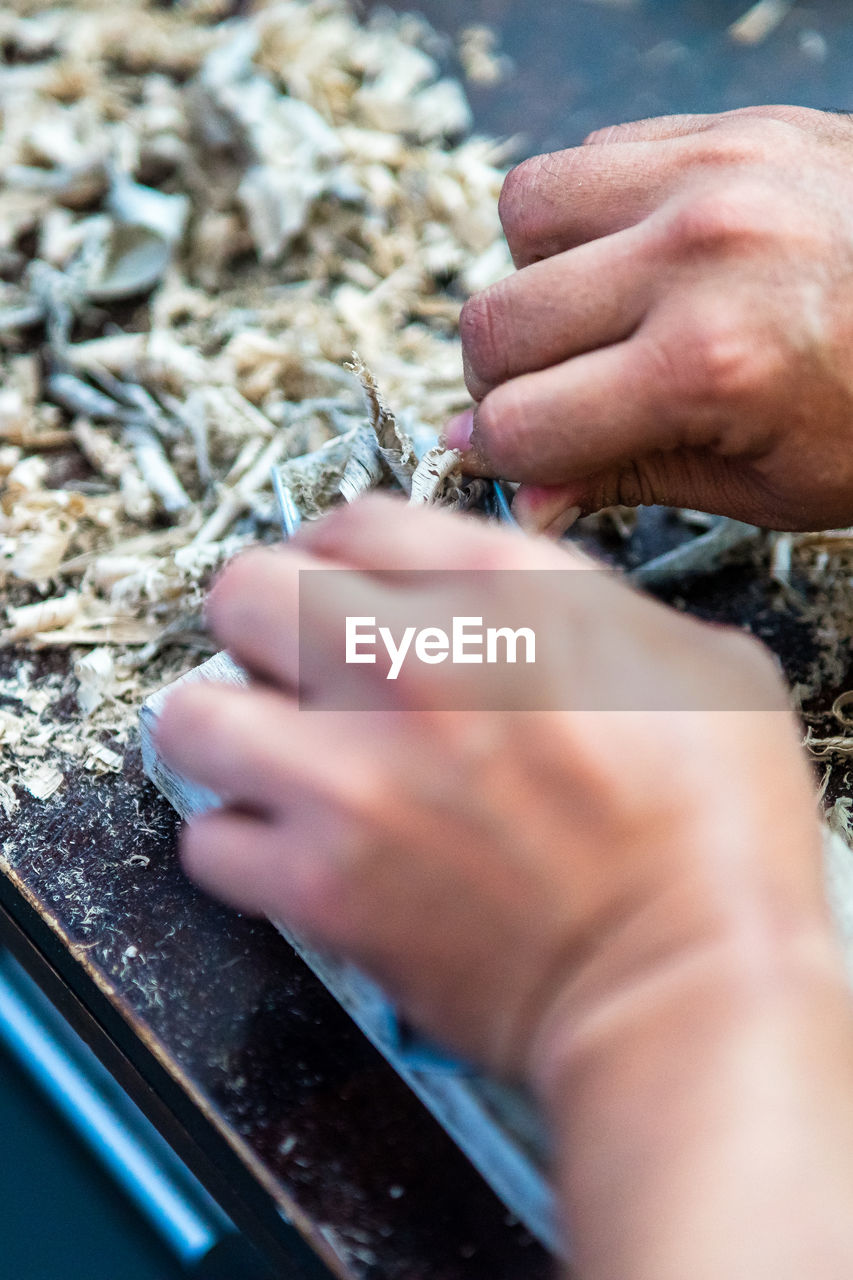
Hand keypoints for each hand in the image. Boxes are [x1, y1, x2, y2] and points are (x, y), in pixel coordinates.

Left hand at [155, 497, 823, 1080]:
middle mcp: (410, 664)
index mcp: (504, 595)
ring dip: (229, 727)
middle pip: (246, 590)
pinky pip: (210, 841)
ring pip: (194, 712)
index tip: (338, 582)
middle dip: (263, 621)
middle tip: (292, 660)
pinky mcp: (320, 886)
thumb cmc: (716, 830)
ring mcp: (351, 776)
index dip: (338, 550)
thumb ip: (580, 608)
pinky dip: (241, 846)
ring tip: (268, 750)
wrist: (691, 982)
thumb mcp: (695, 660)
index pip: (355, 520)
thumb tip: (518, 605)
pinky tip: (289, 847)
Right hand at [448, 107, 852, 533]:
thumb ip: (629, 480)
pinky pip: (589, 158)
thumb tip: (526, 498)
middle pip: (498, 324)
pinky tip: (631, 260)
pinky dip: (586, 215)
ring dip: (534, 279)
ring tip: (590, 317)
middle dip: (500, 381)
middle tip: (543, 401)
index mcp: (709, 366)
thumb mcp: (764, 485)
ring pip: (521, 219)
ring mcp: (709, 175)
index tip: (500, 461)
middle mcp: (696, 257)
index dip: (498, 458)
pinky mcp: (725, 128)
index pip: (523, 424)